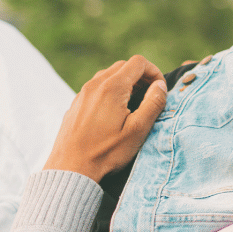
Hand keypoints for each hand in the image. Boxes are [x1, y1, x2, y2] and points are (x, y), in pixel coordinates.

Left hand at [43, 55, 167, 181]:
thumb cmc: (106, 152)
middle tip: (150, 96)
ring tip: (133, 104)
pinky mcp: (75, 104)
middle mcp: (95, 85)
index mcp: (112, 88)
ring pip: (108, 75)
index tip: (160, 89)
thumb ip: (153, 103)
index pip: (138, 63)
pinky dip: (110, 91)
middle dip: (141, 76)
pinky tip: (114, 112)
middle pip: (123, 66)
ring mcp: (82, 93)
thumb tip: (161, 85)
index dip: (154, 71)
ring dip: (125, 82)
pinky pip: (96, 87)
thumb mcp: (138, 130)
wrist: (71, 169)